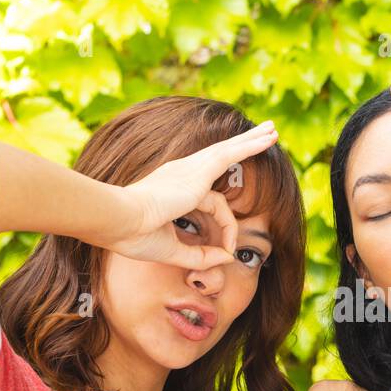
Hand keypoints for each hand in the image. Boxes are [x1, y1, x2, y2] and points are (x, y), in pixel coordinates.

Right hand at [105, 120, 279, 265]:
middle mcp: (181, 173)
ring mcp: (188, 170)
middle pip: (219, 157)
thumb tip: (227, 258)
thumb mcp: (173, 252)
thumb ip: (201, 256)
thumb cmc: (134, 236)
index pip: (211, 206)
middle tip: (262, 135)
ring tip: (272, 131)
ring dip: (252, 140)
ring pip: (228, 151)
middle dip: (242, 146)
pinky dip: (251, 145)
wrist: (118, 221)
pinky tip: (269, 139)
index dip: (225, 231)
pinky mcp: (197, 172)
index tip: (226, 253)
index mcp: (172, 189)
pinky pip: (230, 154)